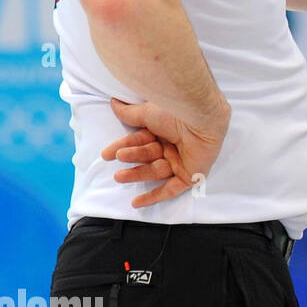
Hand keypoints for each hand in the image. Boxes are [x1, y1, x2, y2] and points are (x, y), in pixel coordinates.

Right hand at [101, 97, 226, 208]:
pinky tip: (137, 203)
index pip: (141, 141)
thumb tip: (114, 103)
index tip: (107, 154)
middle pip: (148, 156)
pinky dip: (155, 196)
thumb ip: (130, 113)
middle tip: (115, 160)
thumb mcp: (147, 112)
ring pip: (156, 171)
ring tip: (120, 176)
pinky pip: (172, 189)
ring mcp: (183, 160)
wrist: (199, 119)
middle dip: (131, 159)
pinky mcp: (192, 174)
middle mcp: (174, 145)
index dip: (123, 146)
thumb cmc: (174, 112)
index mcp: (165, 130)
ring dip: (137, 174)